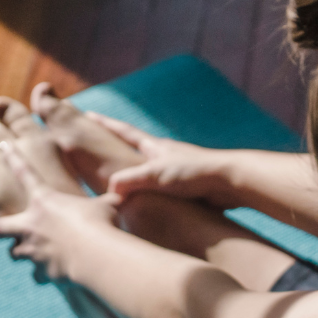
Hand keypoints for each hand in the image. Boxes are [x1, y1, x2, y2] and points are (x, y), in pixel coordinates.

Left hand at [0, 142, 120, 279]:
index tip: (2, 145)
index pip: (24, 172)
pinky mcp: (41, 271)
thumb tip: (124, 194)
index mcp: (45, 200)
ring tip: (35, 254)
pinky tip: (54, 275)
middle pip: (0, 227)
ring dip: (23, 254)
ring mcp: (33, 250)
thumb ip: (108, 201)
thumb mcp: (109, 205)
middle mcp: (31, 225)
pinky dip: (44, 275)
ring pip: (14, 254)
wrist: (95, 255)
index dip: (12, 156)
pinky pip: (37, 276)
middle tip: (7, 230)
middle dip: (2, 229)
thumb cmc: (102, 223)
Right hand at [85, 114, 232, 205]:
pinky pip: (159, 189)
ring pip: (146, 171)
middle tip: (96, 142)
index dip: (104, 124)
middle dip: (115, 145)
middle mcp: (164, 156)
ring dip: (131, 171)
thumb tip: (110, 190)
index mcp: (155, 148)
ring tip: (118, 176)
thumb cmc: (195, 174)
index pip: (123, 132)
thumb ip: (130, 181)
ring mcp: (175, 171)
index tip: (87, 114)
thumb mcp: (156, 175)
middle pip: (133, 148)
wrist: (230, 182)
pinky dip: (147, 192)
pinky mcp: (185, 188)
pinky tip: (145, 202)